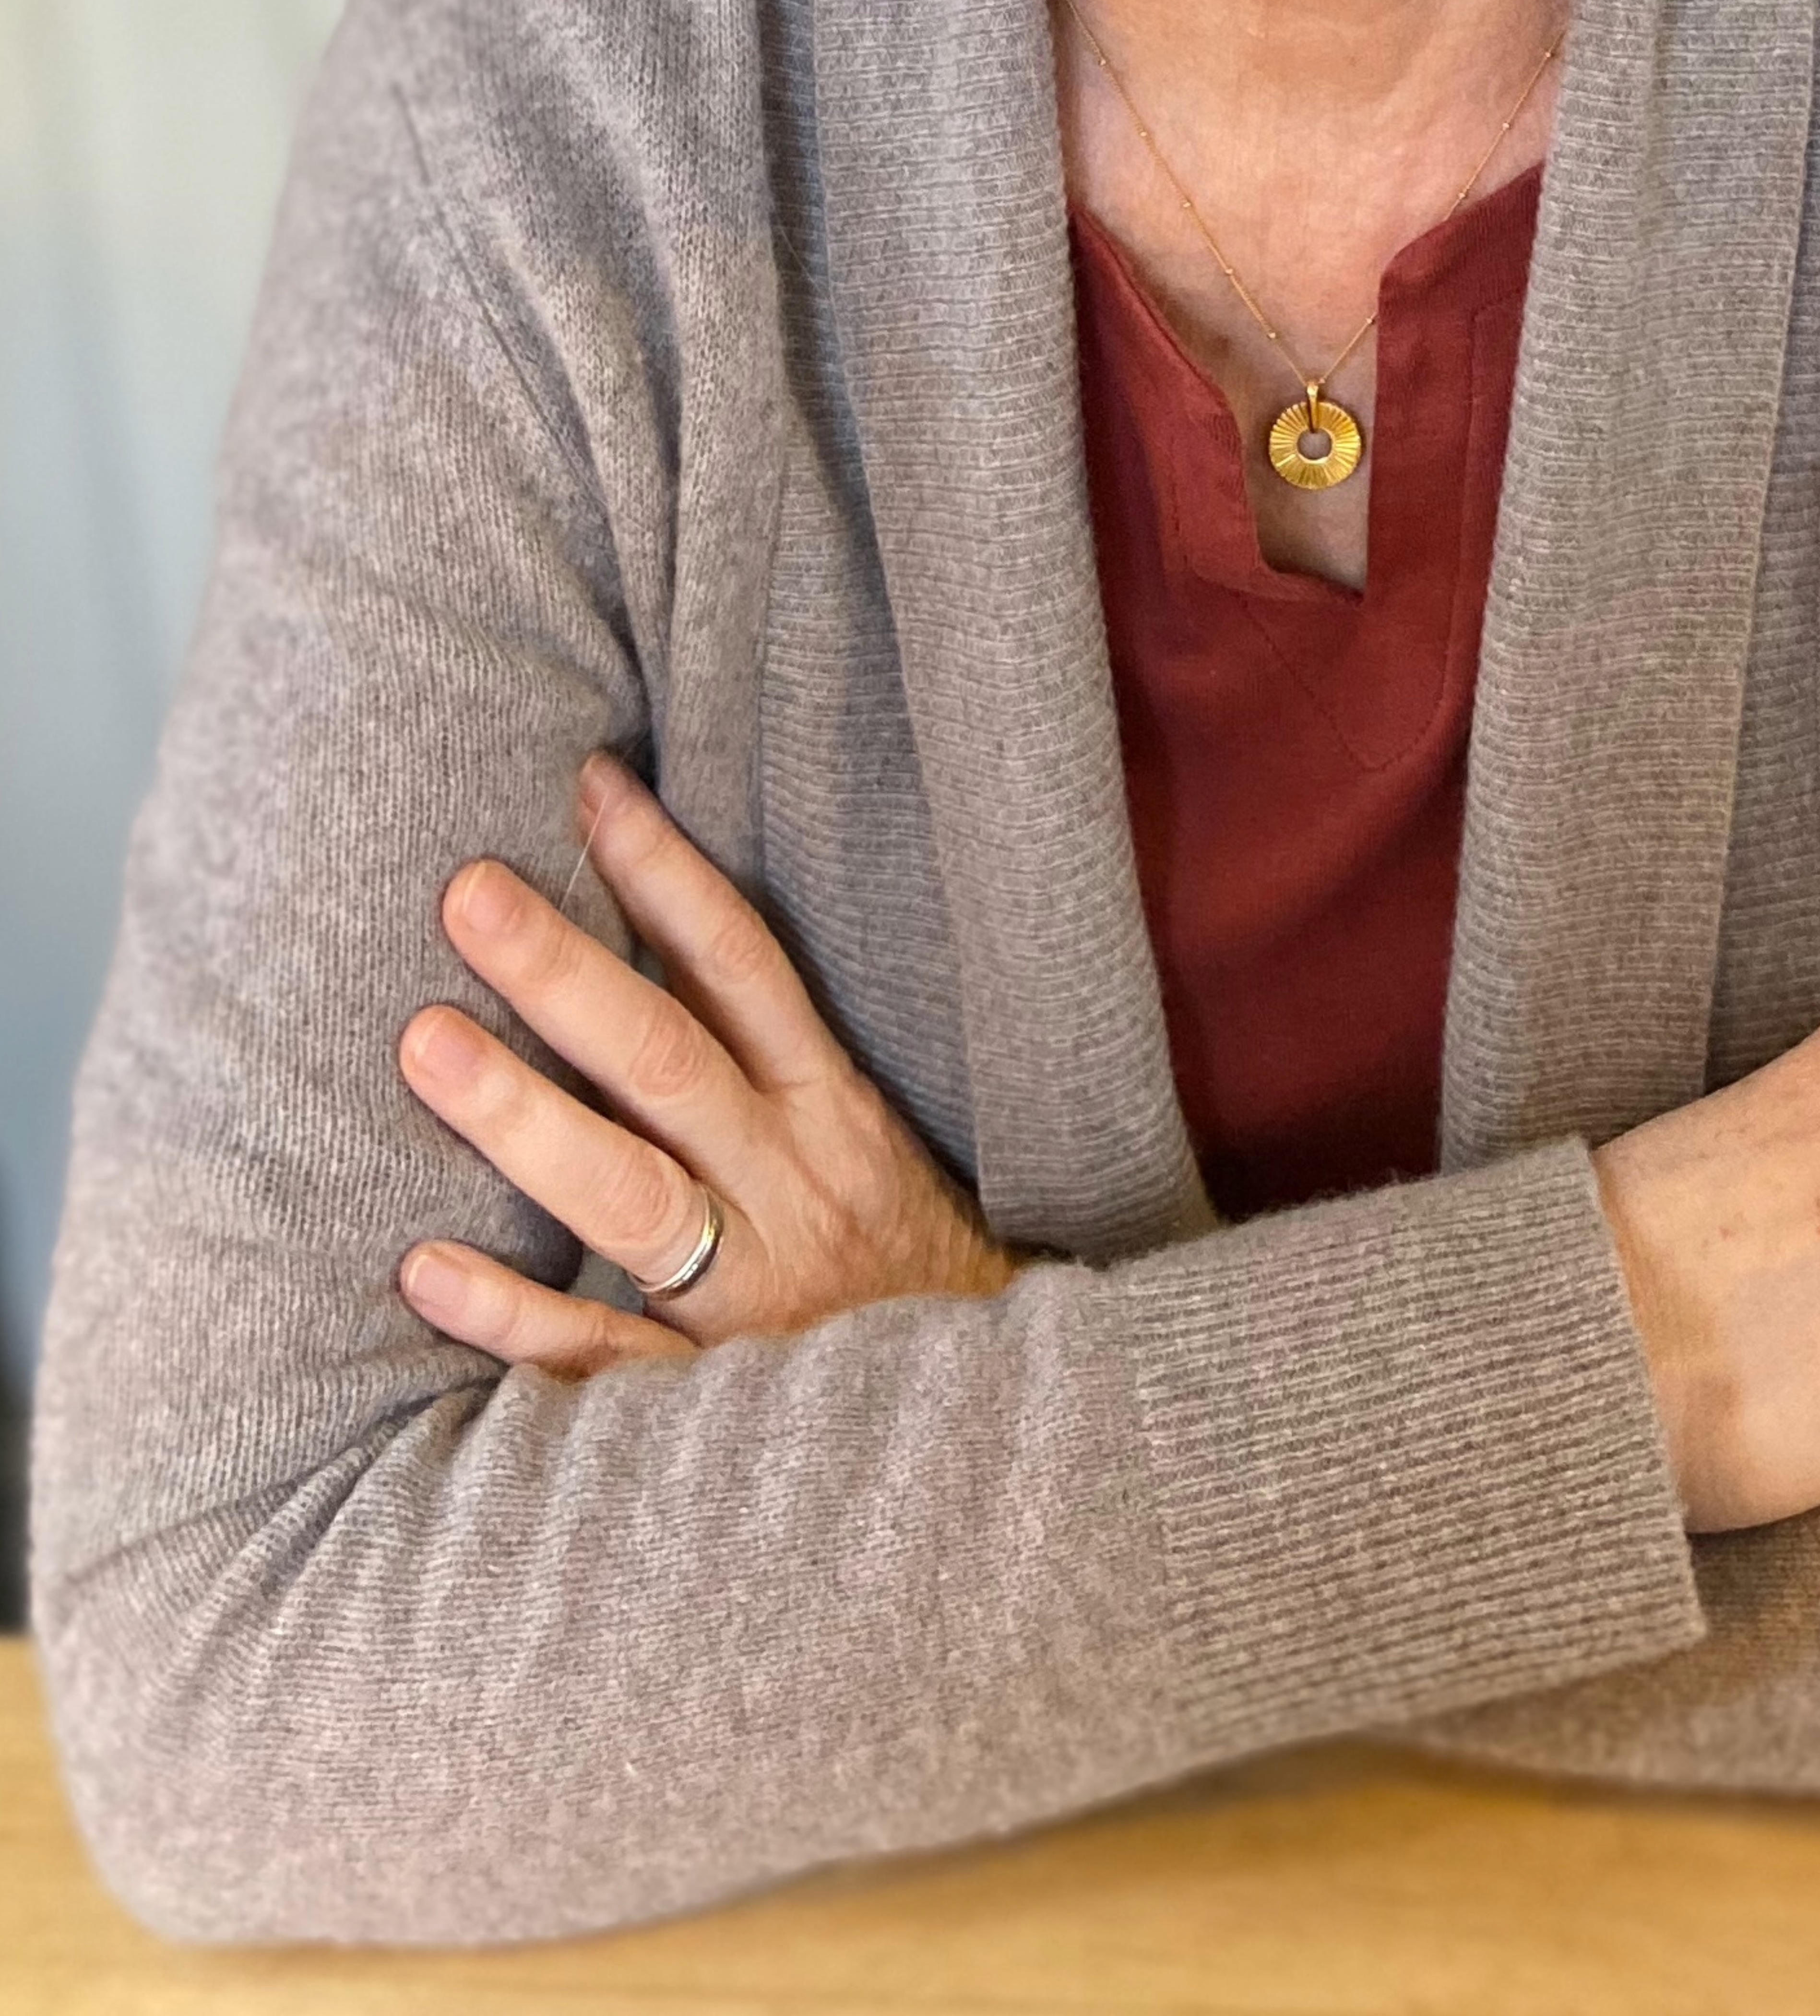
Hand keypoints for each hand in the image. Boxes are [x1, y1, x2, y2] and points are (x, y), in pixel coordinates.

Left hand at [395, 751, 1016, 1374]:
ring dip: (523, 1116)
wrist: (996, 1430)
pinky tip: (426, 1270)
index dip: (666, 873)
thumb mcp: (861, 1142)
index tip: (588, 788)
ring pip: (632, 1192)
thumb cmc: (903, 1267)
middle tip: (466, 893)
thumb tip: (650, 950)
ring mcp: (753, 1293)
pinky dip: (516, 1314)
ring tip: (425, 1044)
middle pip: (668, 1060)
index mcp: (829, 1108)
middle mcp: (791, 1182)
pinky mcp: (715, 1396)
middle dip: (566, 971)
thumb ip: (765, 1062)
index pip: (742, 966)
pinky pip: (604, 1355)